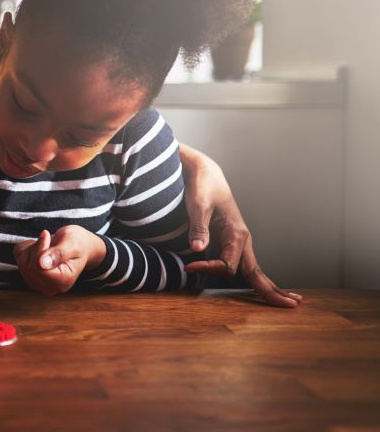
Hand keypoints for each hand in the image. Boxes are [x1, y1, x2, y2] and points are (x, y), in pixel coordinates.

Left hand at [13, 226, 104, 296]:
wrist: (79, 246)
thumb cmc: (78, 243)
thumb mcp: (72, 243)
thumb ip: (59, 254)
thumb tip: (42, 264)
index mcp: (63, 282)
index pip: (38, 268)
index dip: (40, 248)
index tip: (46, 234)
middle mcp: (49, 287)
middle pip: (29, 265)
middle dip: (36, 247)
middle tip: (49, 238)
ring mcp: (37, 283)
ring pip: (22, 260)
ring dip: (32, 247)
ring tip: (48, 244)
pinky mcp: (29, 275)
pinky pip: (18, 256)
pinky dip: (27, 247)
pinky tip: (40, 247)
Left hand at [179, 144, 300, 307]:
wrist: (206, 173)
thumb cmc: (202, 186)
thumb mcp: (197, 204)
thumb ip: (198, 227)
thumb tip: (197, 249)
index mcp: (236, 232)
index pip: (227, 265)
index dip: (209, 269)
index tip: (187, 266)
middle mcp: (242, 239)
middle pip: (255, 272)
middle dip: (270, 290)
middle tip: (292, 307)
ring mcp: (239, 241)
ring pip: (253, 270)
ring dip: (268, 286)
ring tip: (285, 300)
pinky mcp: (232, 240)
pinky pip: (244, 263)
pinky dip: (255, 277)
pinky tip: (262, 285)